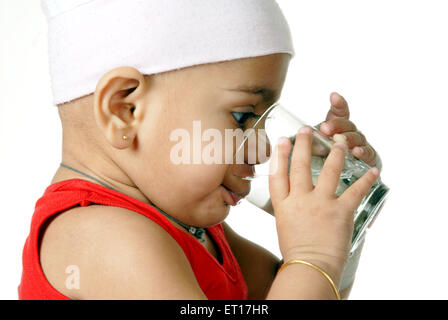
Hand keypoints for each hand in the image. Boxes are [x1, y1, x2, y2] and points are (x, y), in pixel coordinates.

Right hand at [269, 127, 379, 283]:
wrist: (310, 268)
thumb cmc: (297, 252)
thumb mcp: (285, 226)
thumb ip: (290, 209)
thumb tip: (297, 198)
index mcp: (284, 205)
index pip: (278, 174)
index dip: (279, 155)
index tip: (282, 141)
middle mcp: (300, 200)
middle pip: (300, 166)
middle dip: (304, 145)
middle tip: (308, 130)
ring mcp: (321, 204)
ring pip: (329, 170)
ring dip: (336, 153)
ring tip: (340, 141)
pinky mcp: (340, 211)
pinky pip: (355, 190)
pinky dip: (366, 179)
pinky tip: (372, 170)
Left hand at [316, 92, 377, 167]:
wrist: (340, 173)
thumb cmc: (327, 154)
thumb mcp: (314, 145)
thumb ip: (311, 139)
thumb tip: (304, 134)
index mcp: (337, 126)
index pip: (340, 111)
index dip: (338, 103)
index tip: (333, 96)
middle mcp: (350, 132)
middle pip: (346, 124)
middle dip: (336, 125)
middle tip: (325, 128)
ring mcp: (360, 143)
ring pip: (356, 137)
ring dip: (347, 138)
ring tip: (340, 139)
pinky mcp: (368, 156)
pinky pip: (367, 152)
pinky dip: (362, 152)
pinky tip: (356, 151)